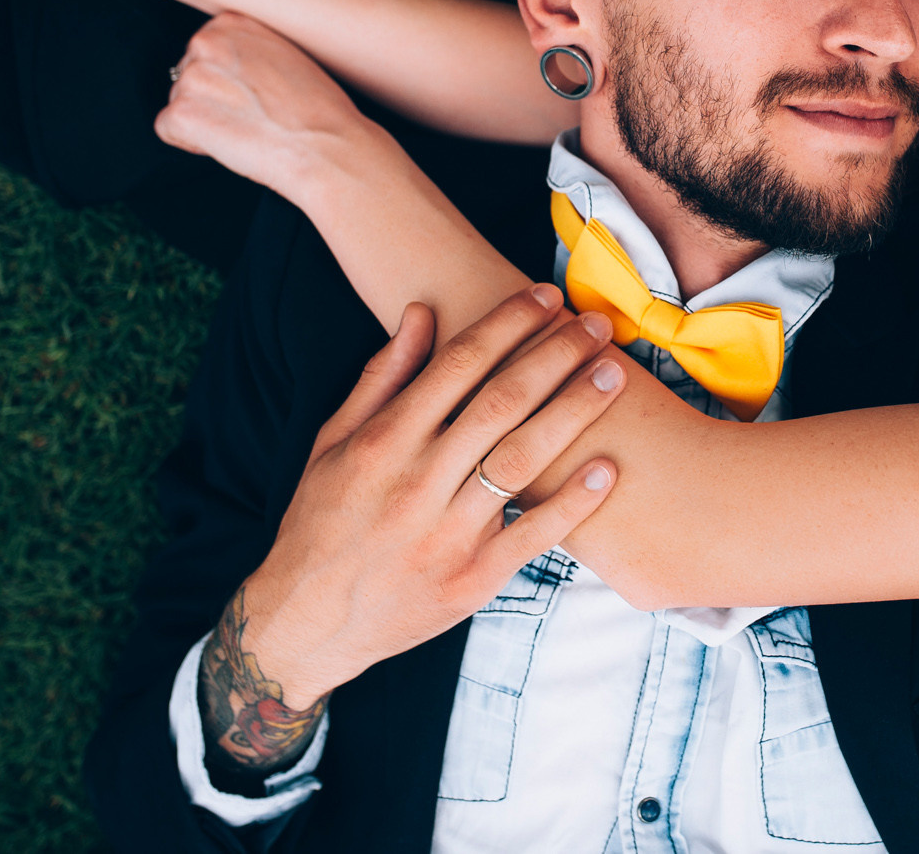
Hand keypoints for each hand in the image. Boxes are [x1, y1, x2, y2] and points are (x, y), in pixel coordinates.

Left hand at [154, 12, 376, 201]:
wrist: (329, 146)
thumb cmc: (320, 110)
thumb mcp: (287, 55)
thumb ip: (250, 51)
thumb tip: (231, 69)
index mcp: (232, 22)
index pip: (205, 52)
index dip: (228, 81)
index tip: (254, 95)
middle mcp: (207, 41)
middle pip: (188, 77)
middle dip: (212, 101)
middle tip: (251, 116)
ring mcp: (192, 76)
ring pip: (180, 103)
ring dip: (206, 122)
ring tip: (247, 130)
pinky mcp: (182, 113)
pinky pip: (169, 131)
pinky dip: (194, 144)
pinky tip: (231, 143)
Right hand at [201, 290, 624, 771]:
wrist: (305, 622)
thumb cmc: (321, 521)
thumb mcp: (333, 443)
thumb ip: (381, 378)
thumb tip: (421, 311)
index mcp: (383, 442)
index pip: (459, 364)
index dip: (508, 323)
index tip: (546, 295)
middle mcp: (416, 482)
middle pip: (501, 403)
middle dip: (555, 355)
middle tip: (596, 324)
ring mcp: (447, 534)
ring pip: (522, 460)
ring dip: (574, 412)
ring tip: (614, 374)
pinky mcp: (471, 580)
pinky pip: (532, 536)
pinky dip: (572, 503)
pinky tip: (608, 468)